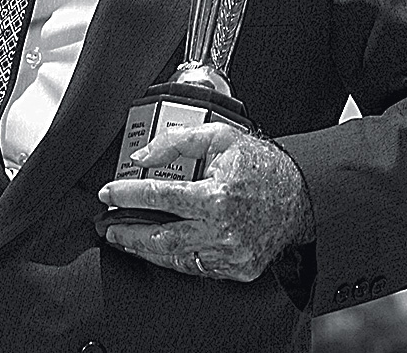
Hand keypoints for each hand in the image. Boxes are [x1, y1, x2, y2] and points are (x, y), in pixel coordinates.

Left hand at [98, 124, 313, 281]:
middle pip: (160, 238)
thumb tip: (142, 157)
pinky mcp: (237, 269)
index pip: (159, 197)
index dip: (128, 194)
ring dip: (144, 249)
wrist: (298, 193)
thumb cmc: (259, 163)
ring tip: (124, 239)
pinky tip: (157, 249)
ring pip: (175, 258)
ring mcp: (230, 254)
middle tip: (107, 225)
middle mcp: (223, 230)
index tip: (109, 193)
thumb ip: (176, 143)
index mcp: (217, 196)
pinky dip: (173, 259)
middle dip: (127, 232)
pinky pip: (196, 268)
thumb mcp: (218, 137)